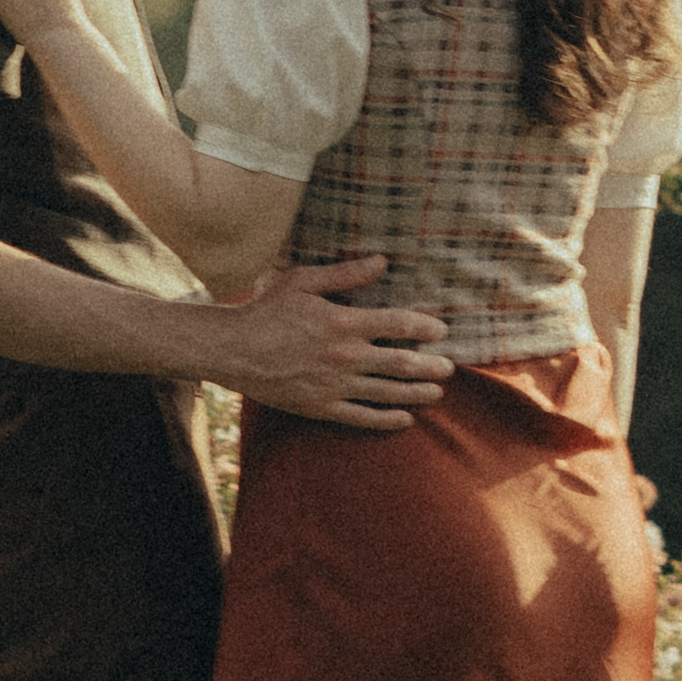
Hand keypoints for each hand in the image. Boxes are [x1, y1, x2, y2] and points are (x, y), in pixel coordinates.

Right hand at [200, 254, 444, 431]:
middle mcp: (345, 356)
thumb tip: (382, 261)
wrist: (233, 350)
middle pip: (402, 363)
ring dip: (418, 392)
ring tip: (437, 391)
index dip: (426, 327)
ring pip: (389, 392)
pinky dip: (388, 420)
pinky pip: (363, 418)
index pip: (399, 324)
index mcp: (344, 322)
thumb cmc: (266, 310)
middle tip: (449, 366)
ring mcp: (335, 385)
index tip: (441, 330)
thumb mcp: (304, 281)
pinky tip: (405, 419)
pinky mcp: (322, 407)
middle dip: (431, 365)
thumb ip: (346, 274)